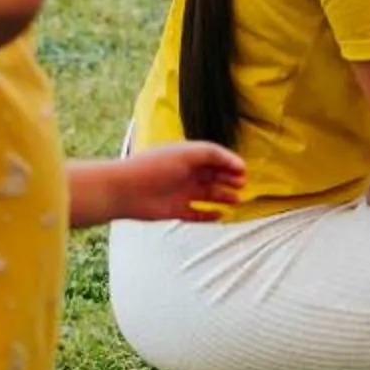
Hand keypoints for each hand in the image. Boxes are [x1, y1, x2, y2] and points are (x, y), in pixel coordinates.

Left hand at [105, 140, 246, 221]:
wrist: (126, 189)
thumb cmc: (155, 166)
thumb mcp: (187, 154)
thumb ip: (213, 154)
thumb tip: (236, 163)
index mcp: (187, 156)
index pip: (213, 158)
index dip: (229, 163)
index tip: (243, 170)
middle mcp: (185, 174)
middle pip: (212, 176)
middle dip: (228, 179)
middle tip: (242, 184)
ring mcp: (180, 193)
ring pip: (207, 195)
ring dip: (222, 196)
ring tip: (236, 199)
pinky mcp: (175, 210)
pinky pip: (196, 214)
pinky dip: (209, 215)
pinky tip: (221, 215)